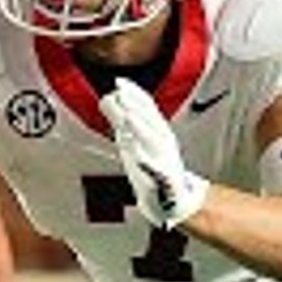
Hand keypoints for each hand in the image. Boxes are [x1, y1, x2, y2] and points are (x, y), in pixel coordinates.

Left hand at [99, 78, 208, 228]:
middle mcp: (164, 143)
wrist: (174, 200)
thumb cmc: (153, 167)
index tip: (119, 81)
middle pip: (150, 120)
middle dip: (136, 107)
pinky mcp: (164, 180)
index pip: (149, 108)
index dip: (135, 94)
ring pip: (154, 142)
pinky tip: (135, 155)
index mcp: (159, 132)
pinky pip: (156, 170)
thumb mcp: (139, 140)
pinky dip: (146, 161)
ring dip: (141, 129)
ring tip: (127, 118)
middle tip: (121, 94)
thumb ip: (124, 121)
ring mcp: (165, 160)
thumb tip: (107, 99)